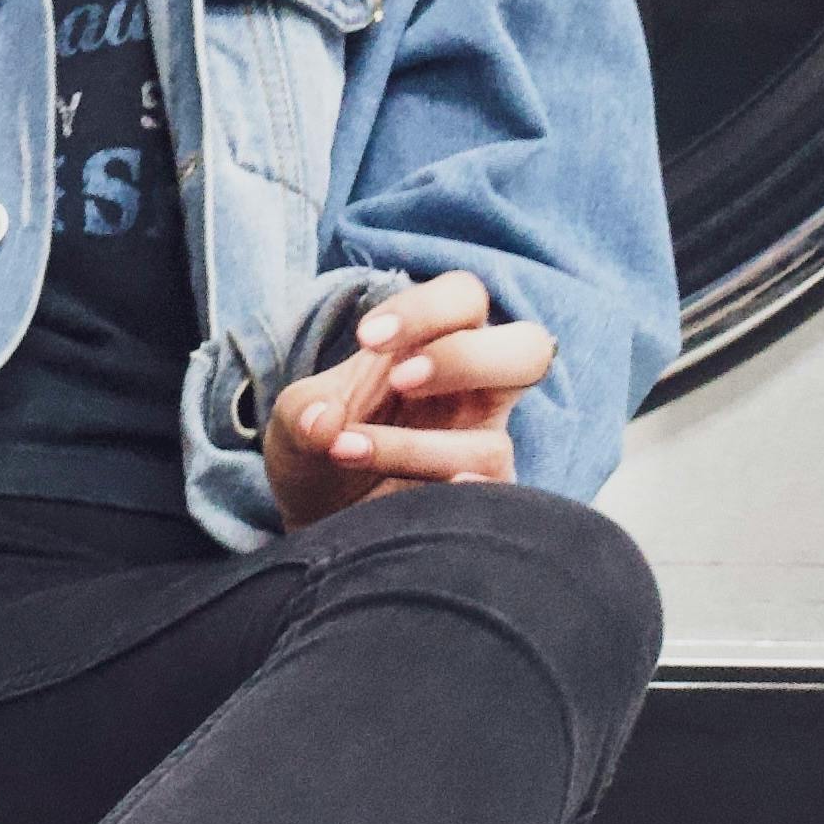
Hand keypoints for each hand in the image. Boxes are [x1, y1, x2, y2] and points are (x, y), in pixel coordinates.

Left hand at [263, 271, 553, 530]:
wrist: (313, 525)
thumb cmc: (317, 452)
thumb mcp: (295, 422)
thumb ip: (304, 412)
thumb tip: (323, 422)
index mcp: (435, 346)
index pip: (464, 299)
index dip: (425, 310)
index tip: (366, 339)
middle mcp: (473, 394)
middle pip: (527, 349)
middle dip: (464, 359)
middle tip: (400, 380)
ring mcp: (481, 452)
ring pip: (492, 441)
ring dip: (415, 447)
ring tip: (346, 449)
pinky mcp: (478, 507)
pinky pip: (493, 500)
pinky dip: (462, 494)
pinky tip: (424, 492)